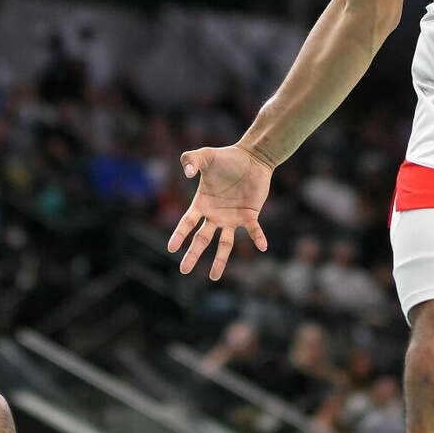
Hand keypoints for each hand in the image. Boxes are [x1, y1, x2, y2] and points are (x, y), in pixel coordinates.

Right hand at [167, 144, 270, 280]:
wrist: (251, 157)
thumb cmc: (226, 157)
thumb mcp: (205, 155)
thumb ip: (191, 159)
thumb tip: (187, 173)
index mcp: (202, 204)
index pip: (187, 222)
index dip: (179, 234)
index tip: (171, 248)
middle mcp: (215, 215)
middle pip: (202, 239)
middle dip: (193, 254)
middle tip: (184, 270)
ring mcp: (232, 217)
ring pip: (225, 243)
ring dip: (220, 259)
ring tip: (214, 277)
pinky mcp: (250, 215)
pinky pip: (253, 230)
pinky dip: (258, 238)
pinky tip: (263, 246)